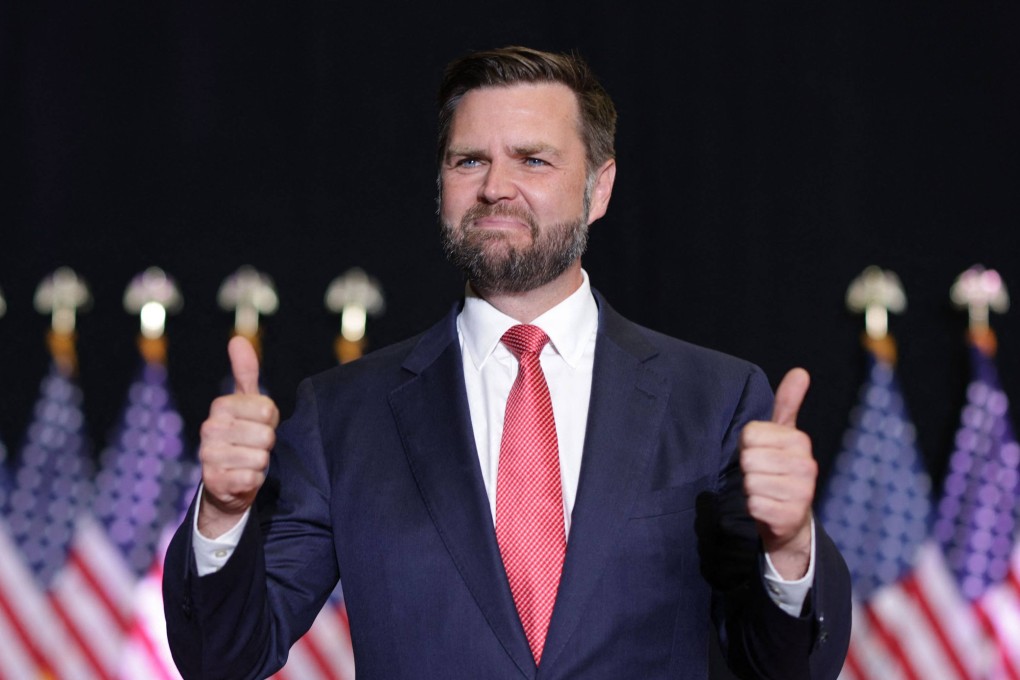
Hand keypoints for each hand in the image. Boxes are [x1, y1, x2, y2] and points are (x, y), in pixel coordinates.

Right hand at [197, 335, 279, 537]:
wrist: (227, 483)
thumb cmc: (244, 437)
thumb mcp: (247, 403)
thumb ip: (246, 372)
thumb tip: (238, 339)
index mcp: (221, 406)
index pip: (267, 410)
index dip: (271, 421)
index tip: (259, 425)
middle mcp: (210, 428)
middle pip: (266, 435)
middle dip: (267, 444)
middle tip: (254, 447)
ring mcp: (209, 455)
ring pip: (260, 457)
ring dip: (260, 463)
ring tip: (248, 462)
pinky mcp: (214, 481)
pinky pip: (251, 477)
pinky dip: (253, 481)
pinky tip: (242, 479)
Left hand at [740, 368, 816, 579]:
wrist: (790, 518)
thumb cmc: (780, 469)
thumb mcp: (783, 435)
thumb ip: (788, 403)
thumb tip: (800, 371)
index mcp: (800, 441)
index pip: (750, 435)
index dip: (747, 446)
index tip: (761, 454)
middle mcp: (806, 465)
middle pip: (748, 459)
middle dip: (748, 469)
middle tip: (762, 475)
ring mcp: (802, 492)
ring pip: (750, 482)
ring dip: (750, 489)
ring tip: (765, 491)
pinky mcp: (790, 516)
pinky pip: (753, 505)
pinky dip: (753, 507)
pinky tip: (766, 507)